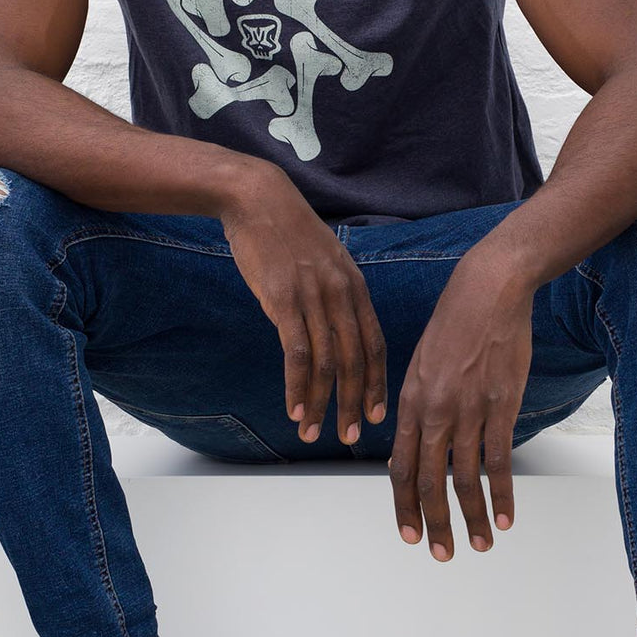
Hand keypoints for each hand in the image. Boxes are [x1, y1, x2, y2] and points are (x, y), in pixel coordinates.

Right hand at [221, 164, 387, 445]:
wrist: (258, 198)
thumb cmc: (287, 231)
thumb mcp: (325, 260)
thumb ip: (333, 295)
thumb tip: (331, 328)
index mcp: (354, 287)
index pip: (375, 345)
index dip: (378, 383)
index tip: (377, 414)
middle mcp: (341, 295)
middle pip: (356, 362)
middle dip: (356, 404)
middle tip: (351, 438)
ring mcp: (314, 298)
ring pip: (327, 364)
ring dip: (322, 403)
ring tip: (314, 432)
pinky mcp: (284, 301)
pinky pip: (297, 353)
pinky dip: (297, 385)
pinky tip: (294, 407)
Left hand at [388, 252, 533, 559]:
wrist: (487, 291)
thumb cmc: (455, 323)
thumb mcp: (421, 364)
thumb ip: (417, 408)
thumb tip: (413, 448)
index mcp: (409, 402)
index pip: (402, 468)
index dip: (405, 505)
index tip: (410, 533)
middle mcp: (433, 412)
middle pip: (428, 481)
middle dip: (434, 523)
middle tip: (441, 554)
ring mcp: (467, 411)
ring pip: (464, 479)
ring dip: (472, 518)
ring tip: (480, 544)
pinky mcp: (500, 406)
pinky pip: (499, 461)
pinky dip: (503, 494)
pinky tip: (507, 518)